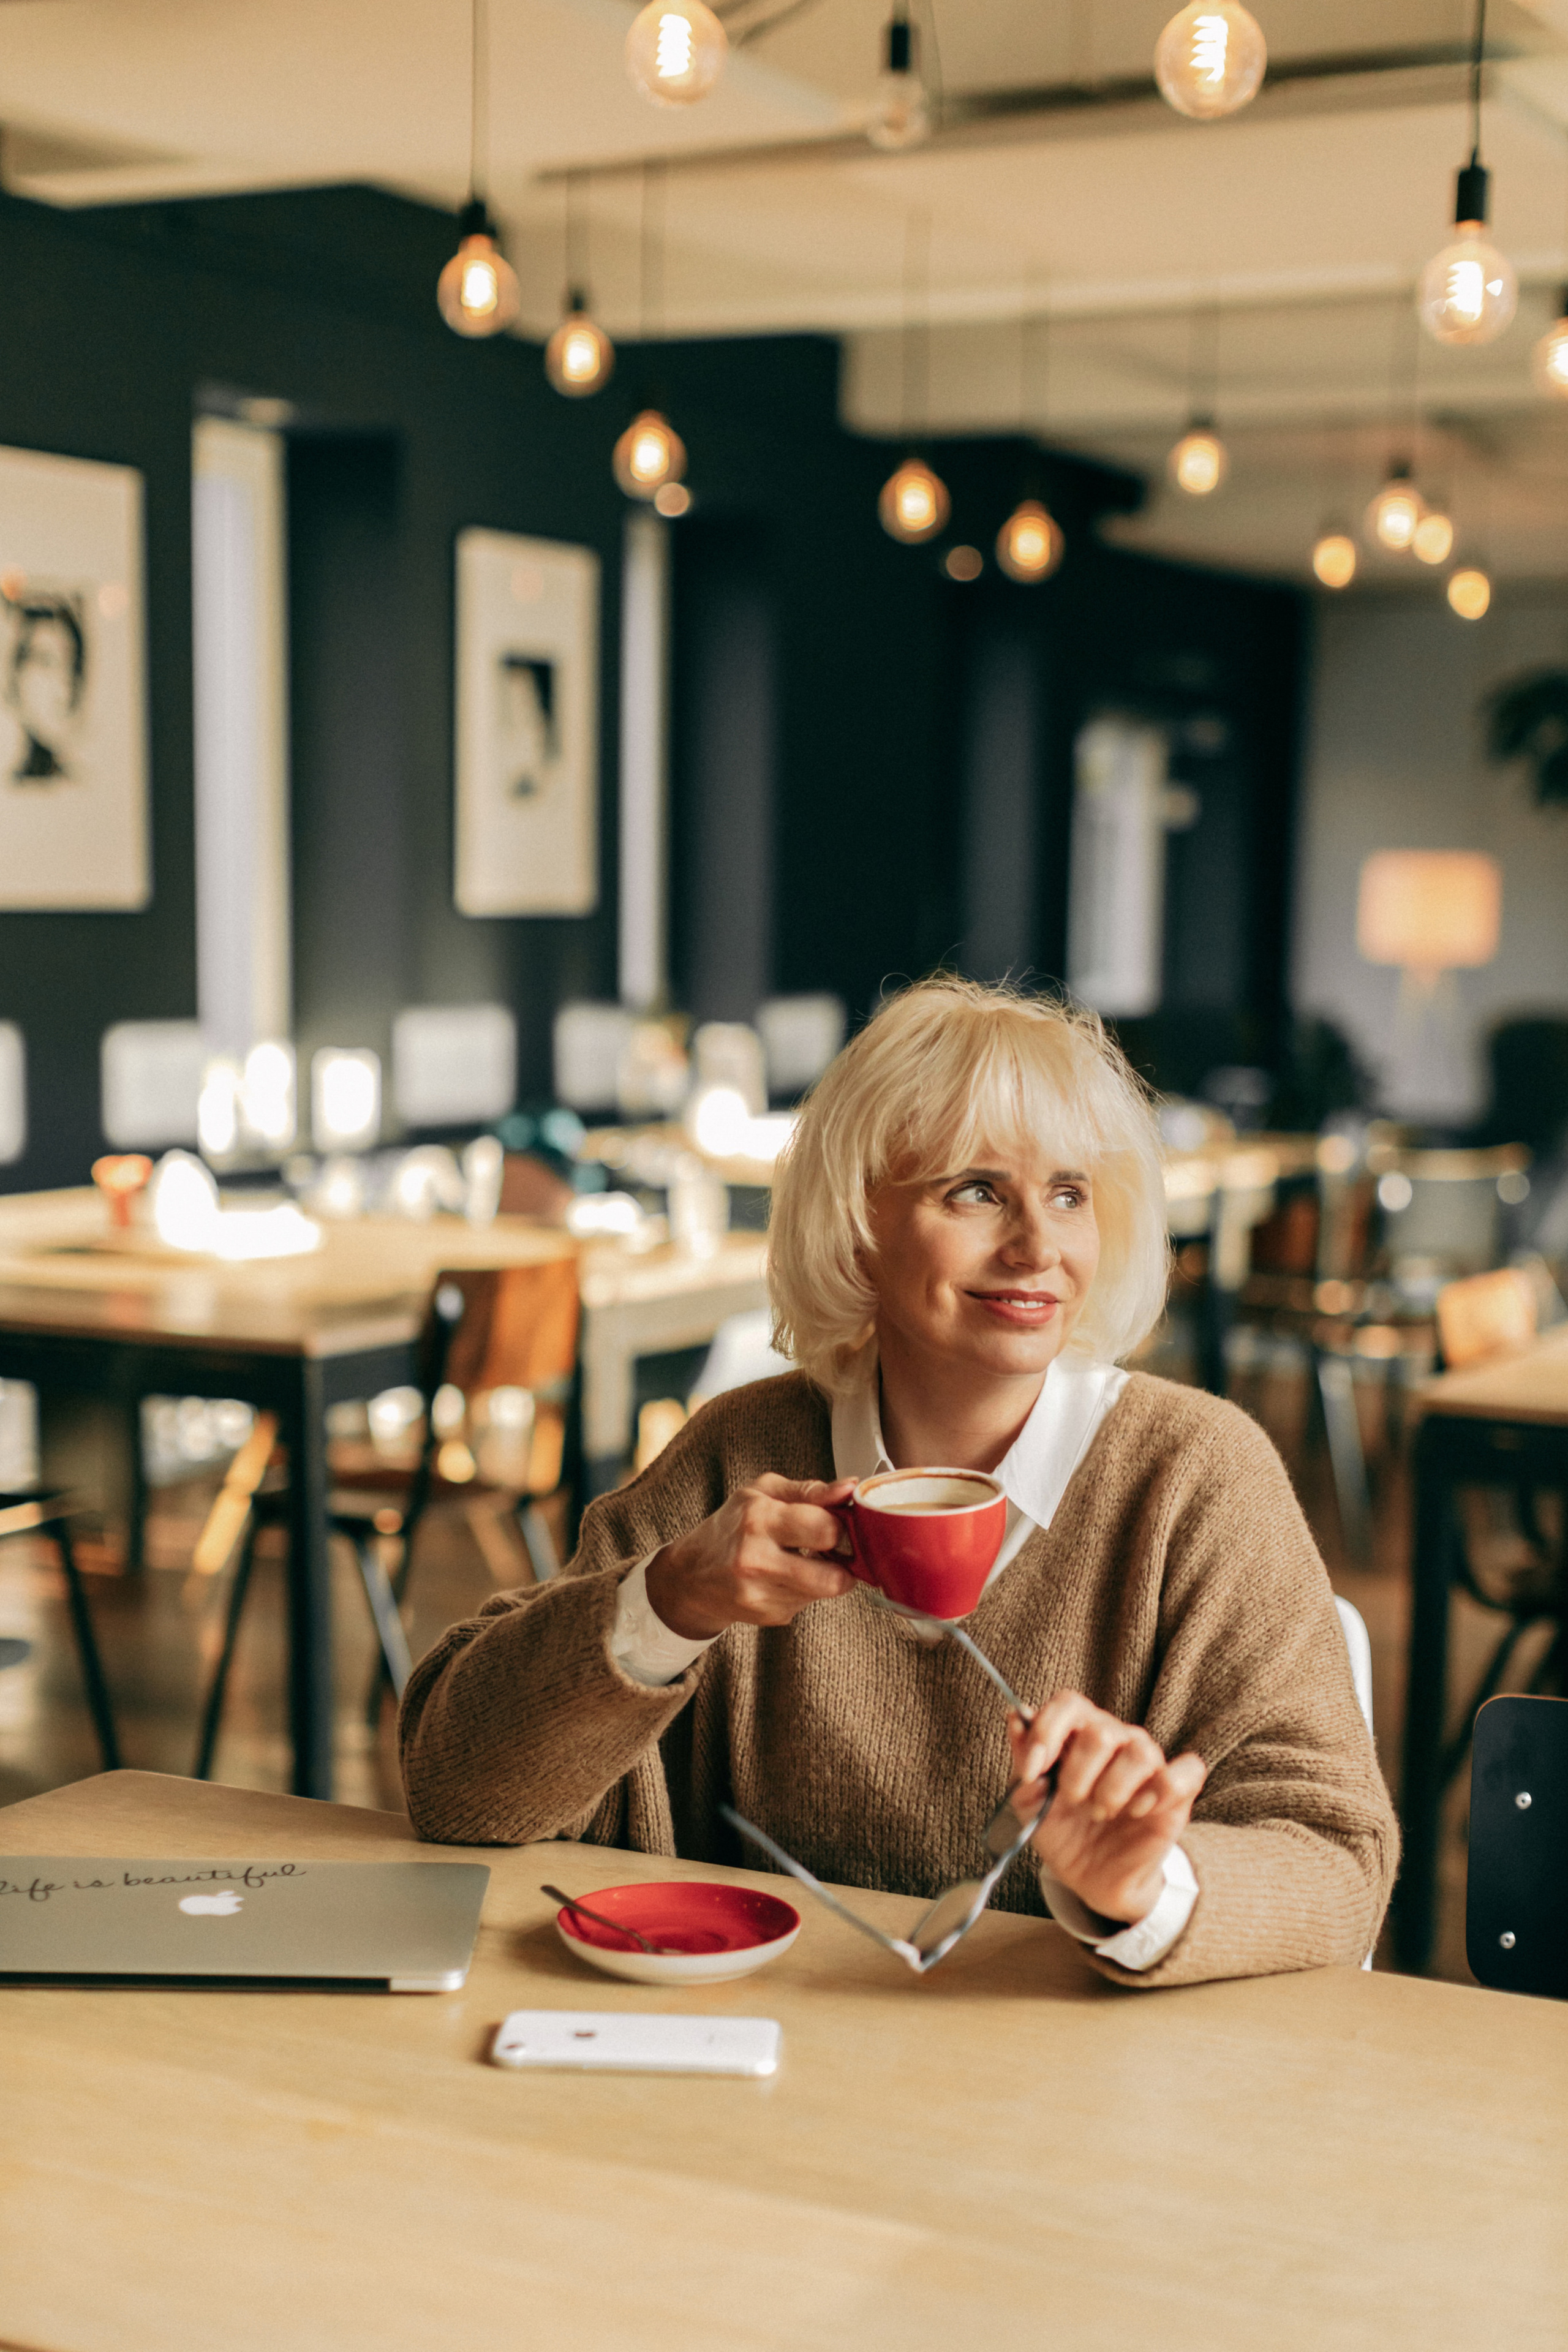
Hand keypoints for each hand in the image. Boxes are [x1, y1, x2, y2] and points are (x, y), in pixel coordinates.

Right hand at [643, 1475, 856, 1641]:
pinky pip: (806, 1604)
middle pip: (833, 1577)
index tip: (836, 1523)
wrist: (689, 1576)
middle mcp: (756, 1560)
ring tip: (804, 1560)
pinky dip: (804, 1590)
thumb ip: (809, 1490)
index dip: (841, 1526)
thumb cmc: (729, 1527)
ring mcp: (759, 1594)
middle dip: (843, 1563)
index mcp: (758, 1519)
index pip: (825, 1529)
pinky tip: (784, 1577)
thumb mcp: (762, 1492)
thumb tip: (850, 1488)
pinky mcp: (767, 1617)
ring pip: (824, 1592)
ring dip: (825, 1576)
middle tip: (832, 1549)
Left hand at [1007, 1693, 1205, 1927]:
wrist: (1092, 1879)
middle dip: (1078, 1774)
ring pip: (1139, 1752)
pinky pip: (1183, 1772)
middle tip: (1073, 1802)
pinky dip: (1157, 1794)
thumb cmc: (1063, 1833)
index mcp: (1078, 1733)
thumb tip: (1015, 1717)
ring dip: (1113, 1790)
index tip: (1032, 1772)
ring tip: (1102, 1811)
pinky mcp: (1177, 1790)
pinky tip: (1137, 1812)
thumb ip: (1022, 1762)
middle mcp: (1116, 1738)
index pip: (1068, 1704)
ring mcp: (1148, 1761)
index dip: (1047, 1732)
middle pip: (1101, 1732)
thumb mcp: (1029, 1804)